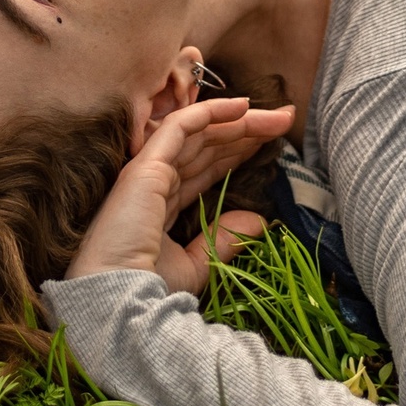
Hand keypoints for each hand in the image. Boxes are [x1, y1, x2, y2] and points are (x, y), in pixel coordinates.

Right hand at [67, 96, 292, 294]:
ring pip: (199, 132)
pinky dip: (210, 111)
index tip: (271, 145)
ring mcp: (147, 171)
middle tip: (284, 120)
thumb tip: (260, 220)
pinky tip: (242, 106)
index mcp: (162, 204)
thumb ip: (224, 239)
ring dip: (239, 120)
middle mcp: (154, 181)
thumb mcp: (197, 265)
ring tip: (278, 115)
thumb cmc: (150, 289)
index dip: (237, 152)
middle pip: (206, 145)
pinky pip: (180, 127)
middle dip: (245, 131)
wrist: (121, 299)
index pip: (205, 166)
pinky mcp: (146, 166)